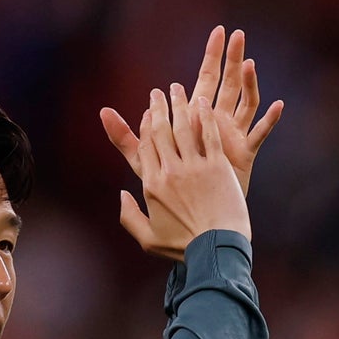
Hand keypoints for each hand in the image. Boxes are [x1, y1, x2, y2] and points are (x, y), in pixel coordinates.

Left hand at [101, 25, 283, 196]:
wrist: (198, 219)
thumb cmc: (171, 193)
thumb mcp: (144, 163)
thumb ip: (126, 138)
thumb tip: (102, 112)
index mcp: (194, 120)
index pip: (202, 80)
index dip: (209, 57)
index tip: (216, 32)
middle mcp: (214, 123)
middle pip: (225, 83)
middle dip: (230, 58)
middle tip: (234, 32)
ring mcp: (232, 136)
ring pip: (245, 101)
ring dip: (248, 81)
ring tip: (249, 62)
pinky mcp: (245, 153)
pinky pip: (260, 133)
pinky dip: (269, 120)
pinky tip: (278, 105)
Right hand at [117, 84, 250, 261]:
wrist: (216, 249)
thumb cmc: (182, 247)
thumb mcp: (147, 238)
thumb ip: (129, 216)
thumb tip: (121, 195)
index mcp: (152, 186)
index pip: (144, 146)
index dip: (145, 126)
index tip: (148, 113)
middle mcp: (170, 172)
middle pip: (161, 131)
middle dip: (158, 107)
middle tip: (159, 92)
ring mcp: (195, 167)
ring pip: (183, 127)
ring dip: (179, 104)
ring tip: (177, 89)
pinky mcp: (218, 167)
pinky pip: (208, 134)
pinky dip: (204, 117)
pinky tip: (202, 103)